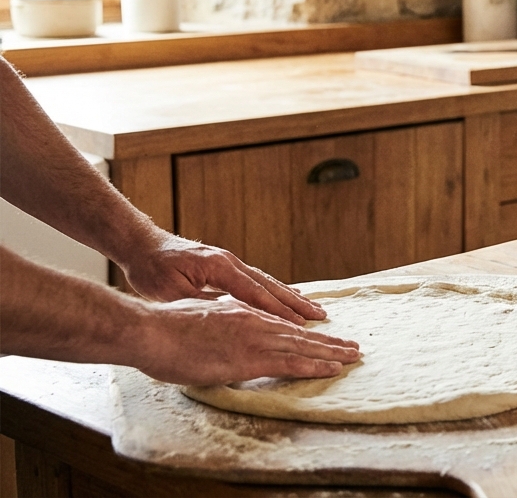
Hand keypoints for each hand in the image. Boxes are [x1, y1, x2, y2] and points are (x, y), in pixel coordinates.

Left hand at [119, 233, 326, 324]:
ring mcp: (230, 262)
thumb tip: (227, 318)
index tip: (300, 326)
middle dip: (296, 303)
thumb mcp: (171, 292)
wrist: (141, 245)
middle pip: (270, 285)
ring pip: (267, 281)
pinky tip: (287, 297)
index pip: (255, 293)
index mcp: (219, 268)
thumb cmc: (151, 270)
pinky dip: (275, 291)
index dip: (278, 311)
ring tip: (312, 309)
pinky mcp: (226, 266)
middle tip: (321, 317)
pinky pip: (257, 280)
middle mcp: (230, 262)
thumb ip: (201, 303)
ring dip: (291, 297)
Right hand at [134, 298, 360, 385]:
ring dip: (331, 353)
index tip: (321, 335)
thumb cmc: (162, 328)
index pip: (280, 322)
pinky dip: (315, 366)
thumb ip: (215, 321)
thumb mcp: (196, 317)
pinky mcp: (249, 358)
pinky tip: (333, 369)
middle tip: (352, 346)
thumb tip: (218, 328)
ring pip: (302, 347)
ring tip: (353, 356)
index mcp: (240, 312)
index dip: (303, 331)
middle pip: (299, 333)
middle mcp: (253, 321)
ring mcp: (254, 338)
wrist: (150, 331)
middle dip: (328, 341)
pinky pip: (291, 364)